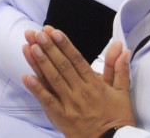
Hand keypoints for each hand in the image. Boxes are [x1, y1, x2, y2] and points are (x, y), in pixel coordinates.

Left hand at [21, 27, 135, 137]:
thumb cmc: (117, 118)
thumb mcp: (122, 92)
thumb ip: (120, 68)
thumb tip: (123, 48)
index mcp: (95, 84)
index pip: (77, 60)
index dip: (65, 45)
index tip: (54, 31)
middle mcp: (81, 92)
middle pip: (62, 66)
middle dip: (49, 48)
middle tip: (37, 34)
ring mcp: (70, 105)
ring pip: (53, 80)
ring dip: (40, 63)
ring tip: (30, 47)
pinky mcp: (61, 118)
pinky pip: (47, 102)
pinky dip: (36, 89)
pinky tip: (26, 77)